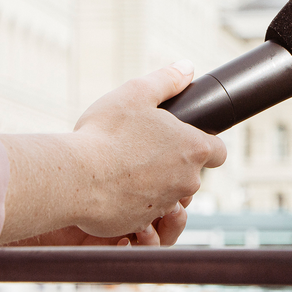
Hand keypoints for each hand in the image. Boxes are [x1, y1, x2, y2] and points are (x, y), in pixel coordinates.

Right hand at [0, 62, 225, 244]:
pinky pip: (144, 212)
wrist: (74, 178)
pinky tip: (112, 186)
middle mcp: (187, 181)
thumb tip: (186, 68)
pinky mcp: (141, 223)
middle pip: (191, 173)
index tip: (184, 138)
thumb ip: (166, 80)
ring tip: (124, 167)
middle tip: (143, 148)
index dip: (204, 142)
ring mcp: (165, 205)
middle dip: (173, 163)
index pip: (218, 151)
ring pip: (168, 193)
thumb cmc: (105, 134)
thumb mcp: (135, 93)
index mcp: (193, 149)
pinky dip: (133, 201)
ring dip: (154, 183)